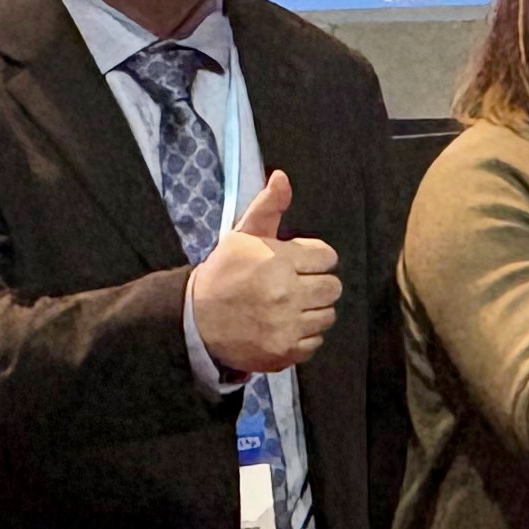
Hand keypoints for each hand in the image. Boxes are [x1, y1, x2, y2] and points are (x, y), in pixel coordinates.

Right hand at [189, 169, 339, 374]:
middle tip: (296, 286)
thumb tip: (283, 177)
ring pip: (328, 315)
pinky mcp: (284, 351)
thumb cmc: (223, 272)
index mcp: (279, 260)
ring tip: (290, 307)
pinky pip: (316, 342)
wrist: (195, 318)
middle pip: (333, 287)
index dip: (315, 258)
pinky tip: (285, 327)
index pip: (328, 257)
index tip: (299, 263)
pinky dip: (304, 336)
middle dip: (318, 284)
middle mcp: (286, 293)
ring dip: (313, 310)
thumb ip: (268, 206)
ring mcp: (286, 325)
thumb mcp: (242, 235)